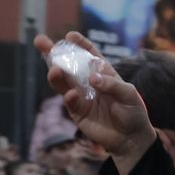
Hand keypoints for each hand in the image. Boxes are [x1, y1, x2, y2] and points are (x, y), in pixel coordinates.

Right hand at [33, 32, 156, 172]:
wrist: (131, 138)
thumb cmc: (133, 112)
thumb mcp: (129, 94)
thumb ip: (112, 84)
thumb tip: (93, 78)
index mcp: (102, 72)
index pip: (89, 54)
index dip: (79, 44)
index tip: (70, 36)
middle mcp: (88, 82)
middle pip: (69, 64)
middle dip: (54, 53)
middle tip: (41, 42)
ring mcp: (81, 96)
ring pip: (63, 81)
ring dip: (56, 74)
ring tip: (55, 70)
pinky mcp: (77, 112)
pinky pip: (69, 102)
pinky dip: (69, 97)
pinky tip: (72, 94)